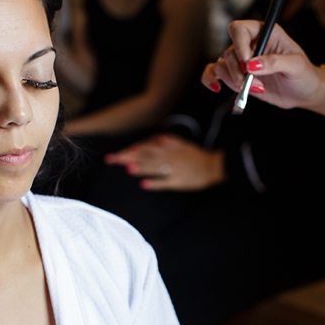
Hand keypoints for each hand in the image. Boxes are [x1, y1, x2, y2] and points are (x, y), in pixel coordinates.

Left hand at [105, 134, 224, 190]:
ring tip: (128, 169)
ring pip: (154, 168)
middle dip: (127, 158)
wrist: (213, 166)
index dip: (131, 151)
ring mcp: (173, 169)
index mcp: (168, 148)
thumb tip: (159, 138)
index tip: (119, 153)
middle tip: (112, 160)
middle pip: (145, 157)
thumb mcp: (183, 144)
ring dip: (140, 168)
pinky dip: (155, 183)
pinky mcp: (178, 181)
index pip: (146, 148)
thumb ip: (170, 141)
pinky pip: (165, 182)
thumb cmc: (196, 156)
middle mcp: (169, 157)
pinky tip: (144, 185)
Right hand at [201, 20, 322, 110]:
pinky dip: (211, 80)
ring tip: (254, 89)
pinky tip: (216, 88)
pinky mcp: (237, 75)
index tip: (248, 63)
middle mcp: (250, 44)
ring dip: (233, 81)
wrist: (303, 92)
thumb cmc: (304, 74)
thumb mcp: (296, 66)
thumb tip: (252, 66)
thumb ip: (274, 62)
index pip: (239, 29)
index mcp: (265, 33)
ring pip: (221, 65)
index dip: (240, 45)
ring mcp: (242, 61)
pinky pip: (214, 73)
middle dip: (239, 72)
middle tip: (255, 83)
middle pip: (229, 52)